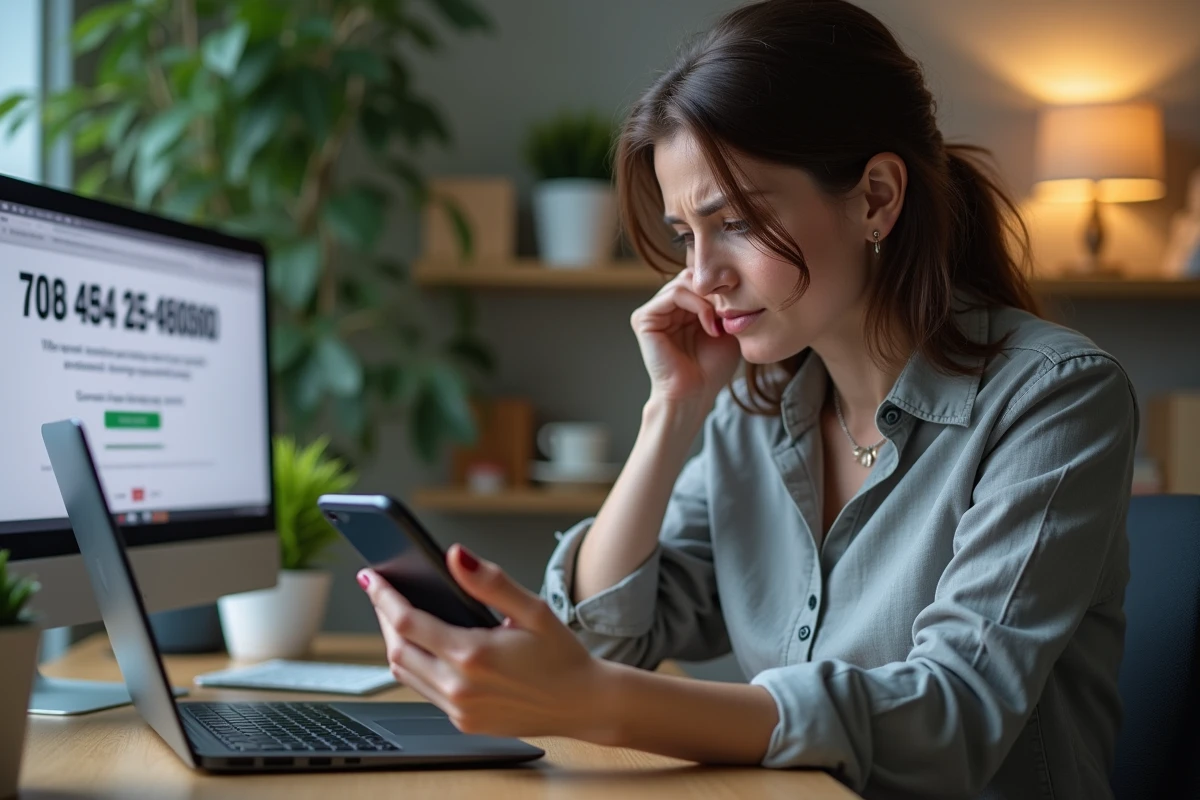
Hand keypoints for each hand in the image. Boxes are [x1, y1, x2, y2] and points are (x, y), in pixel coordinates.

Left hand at [359, 544, 606, 739]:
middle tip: (381, 592)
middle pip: (397, 649)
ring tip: (396, 615)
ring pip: (405, 673)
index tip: (370, 577)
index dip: (383, 597)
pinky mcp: (463, 722)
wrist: (583, 703)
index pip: (407, 622)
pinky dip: (416, 666)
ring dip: (395, 643)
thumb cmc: (562, 654)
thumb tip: (454, 556)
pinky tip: (426, 646)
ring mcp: (459, 710)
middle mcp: (460, 687)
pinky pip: (425, 691)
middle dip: (383, 617)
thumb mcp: (533, 609)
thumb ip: (490, 582)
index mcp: (473, 655)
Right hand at [631, 269, 741, 407]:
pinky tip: (710, 326)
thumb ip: (723, 301)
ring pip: (685, 281)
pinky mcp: (644, 318)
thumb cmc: (711, 368)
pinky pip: (674, 294)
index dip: (721, 285)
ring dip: (709, 300)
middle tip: (731, 311)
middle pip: (692, 274)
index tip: (742, 302)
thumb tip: (727, 275)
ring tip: (719, 324)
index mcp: (681, 307)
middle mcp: (665, 306)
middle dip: (715, 290)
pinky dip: (697, 305)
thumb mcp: (725, 327)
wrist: (696, 394)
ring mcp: (653, 311)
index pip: (700, 277)